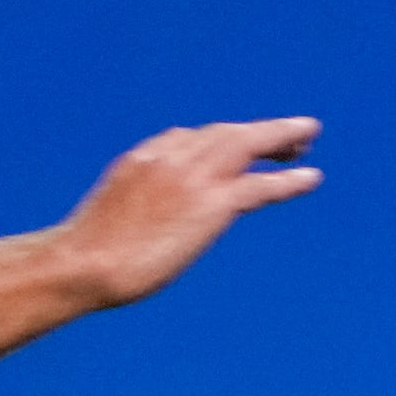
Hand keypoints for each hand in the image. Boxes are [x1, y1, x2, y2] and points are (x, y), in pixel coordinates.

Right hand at [51, 119, 321, 307]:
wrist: (82, 263)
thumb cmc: (84, 257)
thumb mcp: (108, 223)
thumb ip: (131, 215)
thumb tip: (131, 238)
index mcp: (142, 160)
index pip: (185, 137)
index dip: (215, 139)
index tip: (235, 143)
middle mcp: (168, 157)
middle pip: (223, 133)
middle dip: (256, 132)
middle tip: (288, 135)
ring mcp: (191, 177)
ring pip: (247, 145)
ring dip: (280, 139)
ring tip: (307, 139)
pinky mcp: (211, 203)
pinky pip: (260, 184)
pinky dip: (289, 180)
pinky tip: (313, 177)